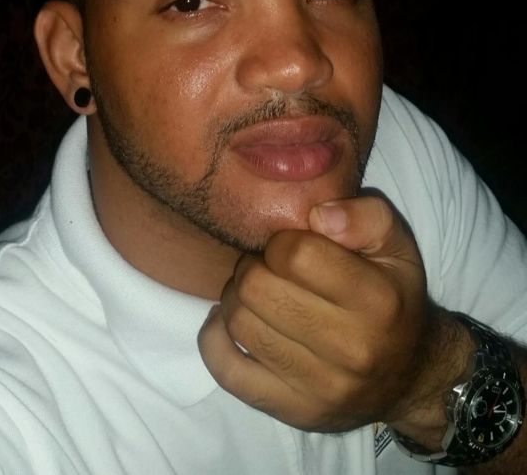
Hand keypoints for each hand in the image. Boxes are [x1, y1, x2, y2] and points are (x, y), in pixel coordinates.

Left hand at [198, 194, 434, 433]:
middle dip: (254, 267)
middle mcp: (351, 350)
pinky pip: (228, 372)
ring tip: (255, 293)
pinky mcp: (294, 412)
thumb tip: (318, 215)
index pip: (295, 254)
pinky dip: (214, 340)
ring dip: (236, 298)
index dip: (281, 241)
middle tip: (267, 268)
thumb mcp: (397, 245)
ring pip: (240, 324)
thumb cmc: (395, 297)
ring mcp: (321, 388)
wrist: (412, 375)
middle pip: (257, 289)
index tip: (291, 247)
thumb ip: (364, 216)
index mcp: (376, 301)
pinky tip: (228, 322)